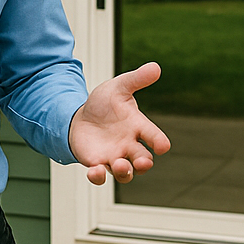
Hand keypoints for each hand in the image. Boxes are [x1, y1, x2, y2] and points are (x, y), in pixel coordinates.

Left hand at [68, 62, 170, 184]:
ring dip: (125, 172)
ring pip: (125, 173)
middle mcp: (129, 145)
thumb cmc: (105, 104)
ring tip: (120, 164)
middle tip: (143, 161)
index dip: (160, 142)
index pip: (154, 136)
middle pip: (143, 160)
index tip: (163, 145)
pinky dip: (99, 176)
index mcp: (137, 126)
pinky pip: (101, 176)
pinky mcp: (97, 164)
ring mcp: (114, 157)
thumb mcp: (118, 87)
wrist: (80, 117)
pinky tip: (95, 171)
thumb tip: (156, 67)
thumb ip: (136, 79)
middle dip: (144, 163)